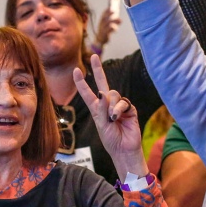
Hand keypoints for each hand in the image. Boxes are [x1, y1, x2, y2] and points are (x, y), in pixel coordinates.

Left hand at [74, 55, 145, 175]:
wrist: (124, 150)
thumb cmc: (111, 140)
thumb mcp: (101, 125)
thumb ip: (101, 109)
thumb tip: (102, 92)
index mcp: (96, 109)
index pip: (87, 93)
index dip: (81, 82)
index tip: (76, 70)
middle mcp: (107, 105)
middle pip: (103, 83)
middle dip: (98, 70)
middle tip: (94, 56)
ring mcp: (118, 106)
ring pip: (114, 94)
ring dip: (111, 105)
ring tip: (112, 118)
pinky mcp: (129, 109)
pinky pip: (123, 102)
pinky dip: (119, 109)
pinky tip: (117, 117)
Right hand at [95, 8, 121, 46]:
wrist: (100, 41)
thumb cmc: (104, 32)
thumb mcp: (106, 26)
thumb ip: (111, 21)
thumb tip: (119, 18)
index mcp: (101, 22)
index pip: (103, 15)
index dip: (106, 11)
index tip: (110, 7)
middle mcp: (101, 25)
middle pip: (104, 18)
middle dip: (109, 14)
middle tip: (114, 11)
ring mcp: (102, 29)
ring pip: (107, 24)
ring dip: (114, 21)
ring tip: (120, 20)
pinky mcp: (104, 34)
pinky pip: (108, 30)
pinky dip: (112, 28)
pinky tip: (116, 28)